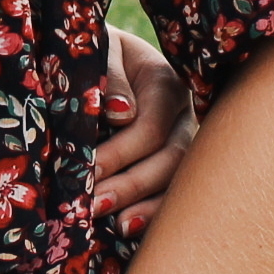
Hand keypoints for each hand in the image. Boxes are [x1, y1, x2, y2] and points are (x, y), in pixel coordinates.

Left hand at [93, 26, 196, 236]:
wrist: (107, 50)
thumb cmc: (97, 49)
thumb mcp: (99, 47)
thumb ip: (109, 75)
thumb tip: (122, 113)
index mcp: (164, 80)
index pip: (151, 127)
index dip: (120, 153)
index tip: (88, 170)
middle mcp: (183, 112)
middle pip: (170, 158)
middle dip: (131, 185)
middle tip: (94, 205)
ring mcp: (185, 137)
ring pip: (178, 178)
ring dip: (146, 205)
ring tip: (116, 226)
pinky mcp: (177, 157)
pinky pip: (175, 189)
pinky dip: (156, 210)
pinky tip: (131, 225)